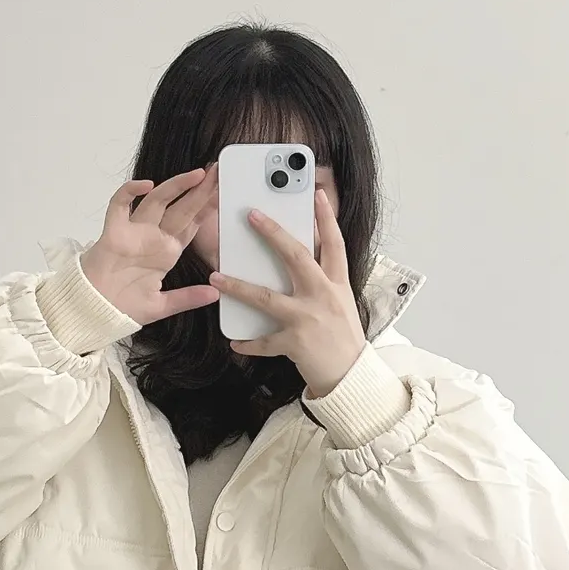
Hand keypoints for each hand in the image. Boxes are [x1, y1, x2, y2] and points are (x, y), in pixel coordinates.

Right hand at [79, 167, 219, 325]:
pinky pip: (120, 204)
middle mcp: (153, 238)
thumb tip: (215, 294)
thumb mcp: (162, 305)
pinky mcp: (114, 231)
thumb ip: (187, 298)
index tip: (223, 193)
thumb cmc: (122, 307)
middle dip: (199, 191)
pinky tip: (146, 185)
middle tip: (218, 173)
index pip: (191, 226)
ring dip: (176, 186)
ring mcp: (134, 232)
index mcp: (166, 253)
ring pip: (157, 200)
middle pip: (180, 208)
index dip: (207, 210)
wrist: (95, 311)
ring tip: (198, 174)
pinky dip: (130, 192)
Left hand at [207, 190, 365, 397]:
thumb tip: (301, 258)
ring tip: (217, 277)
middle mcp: (323, 295)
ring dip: (238, 286)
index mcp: (337, 283)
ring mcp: (307, 319)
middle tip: (252, 216)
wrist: (351, 375)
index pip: (334, 243)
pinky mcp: (295, 343)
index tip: (317, 193)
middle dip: (273, 234)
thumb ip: (324, 280)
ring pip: (266, 297)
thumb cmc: (343, 337)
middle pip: (296, 256)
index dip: (326, 217)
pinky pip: (264, 341)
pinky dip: (248, 343)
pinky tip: (234, 342)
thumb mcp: (341, 301)